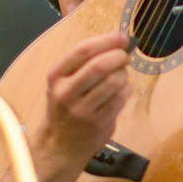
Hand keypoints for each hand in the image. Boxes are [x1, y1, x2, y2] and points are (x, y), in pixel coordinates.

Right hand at [34, 29, 130, 174]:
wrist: (60, 144)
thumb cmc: (66, 106)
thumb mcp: (63, 81)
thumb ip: (84, 61)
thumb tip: (116, 40)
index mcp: (56, 76)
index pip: (83, 50)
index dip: (106, 40)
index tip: (121, 37)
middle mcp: (66, 92)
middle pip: (100, 65)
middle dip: (119, 56)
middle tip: (124, 56)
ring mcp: (82, 110)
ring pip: (114, 82)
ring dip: (123, 74)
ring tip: (120, 75)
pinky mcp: (98, 123)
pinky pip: (121, 98)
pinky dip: (126, 90)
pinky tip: (120, 91)